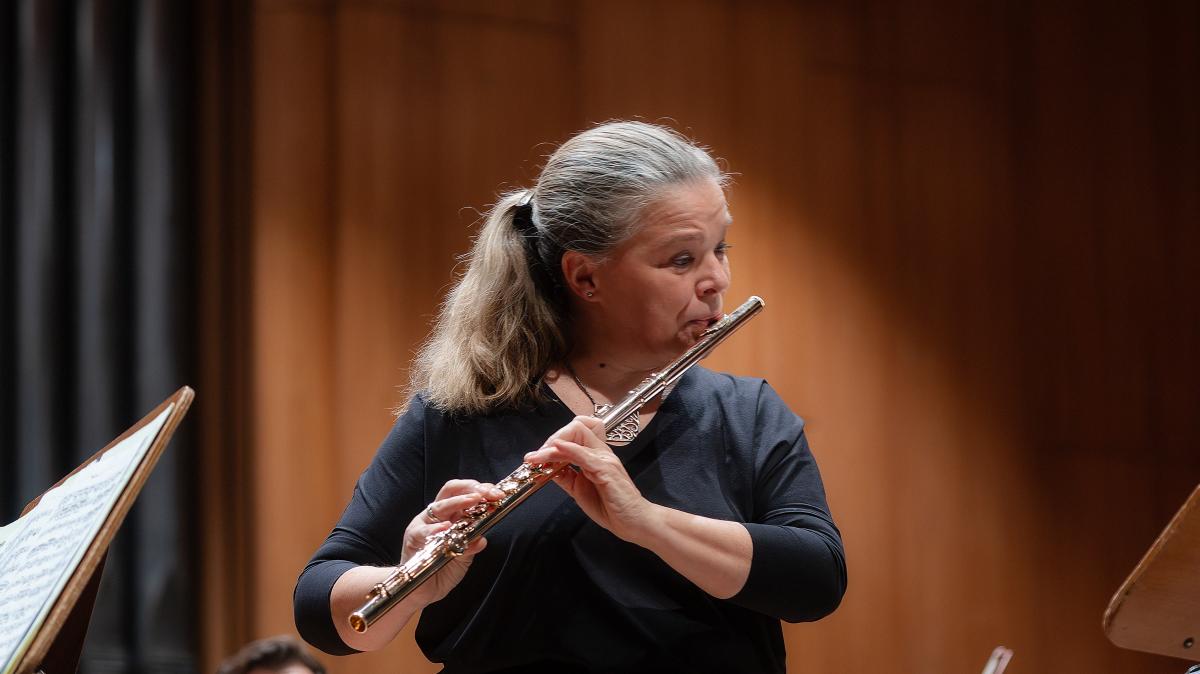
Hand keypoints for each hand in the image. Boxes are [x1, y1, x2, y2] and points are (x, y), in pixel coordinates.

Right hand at [402, 479, 503, 604]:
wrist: (420, 591)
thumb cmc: (441, 570)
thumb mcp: (463, 558)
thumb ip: (471, 547)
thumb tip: (482, 540)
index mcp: (451, 515)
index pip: (465, 493)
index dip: (481, 490)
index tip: (497, 494)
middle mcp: (437, 515)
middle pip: (452, 490)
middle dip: (472, 489)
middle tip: (487, 493)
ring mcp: (424, 524)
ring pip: (440, 506)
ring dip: (458, 502)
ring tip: (472, 500)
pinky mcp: (413, 537)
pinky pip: (423, 530)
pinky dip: (435, 528)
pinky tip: (445, 528)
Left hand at [524, 415, 656, 543]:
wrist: (633, 523)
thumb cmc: (611, 508)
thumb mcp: (580, 490)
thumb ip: (566, 477)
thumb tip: (547, 468)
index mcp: (596, 455)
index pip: (575, 433)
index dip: (556, 439)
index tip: (540, 455)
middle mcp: (601, 453)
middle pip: (575, 428)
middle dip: (551, 438)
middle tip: (535, 456)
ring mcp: (605, 459)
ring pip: (576, 438)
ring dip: (551, 446)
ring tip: (535, 458)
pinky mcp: (606, 470)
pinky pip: (584, 454)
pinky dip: (567, 449)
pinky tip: (554, 450)